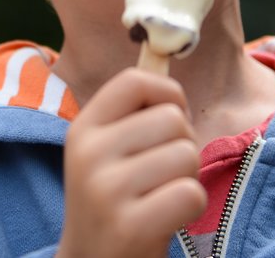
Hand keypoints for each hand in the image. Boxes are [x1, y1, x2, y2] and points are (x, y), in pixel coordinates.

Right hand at [56, 69, 205, 257]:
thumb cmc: (114, 201)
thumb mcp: (106, 152)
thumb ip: (132, 112)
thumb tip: (164, 49)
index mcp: (83, 129)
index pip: (136, 80)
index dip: (168, 94)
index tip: (169, 118)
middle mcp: (89, 154)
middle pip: (173, 119)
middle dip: (183, 144)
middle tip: (161, 173)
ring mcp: (106, 190)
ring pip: (186, 155)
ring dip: (187, 178)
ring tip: (160, 196)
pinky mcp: (129, 226)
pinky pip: (191, 193)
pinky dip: (190, 207)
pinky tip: (166, 218)